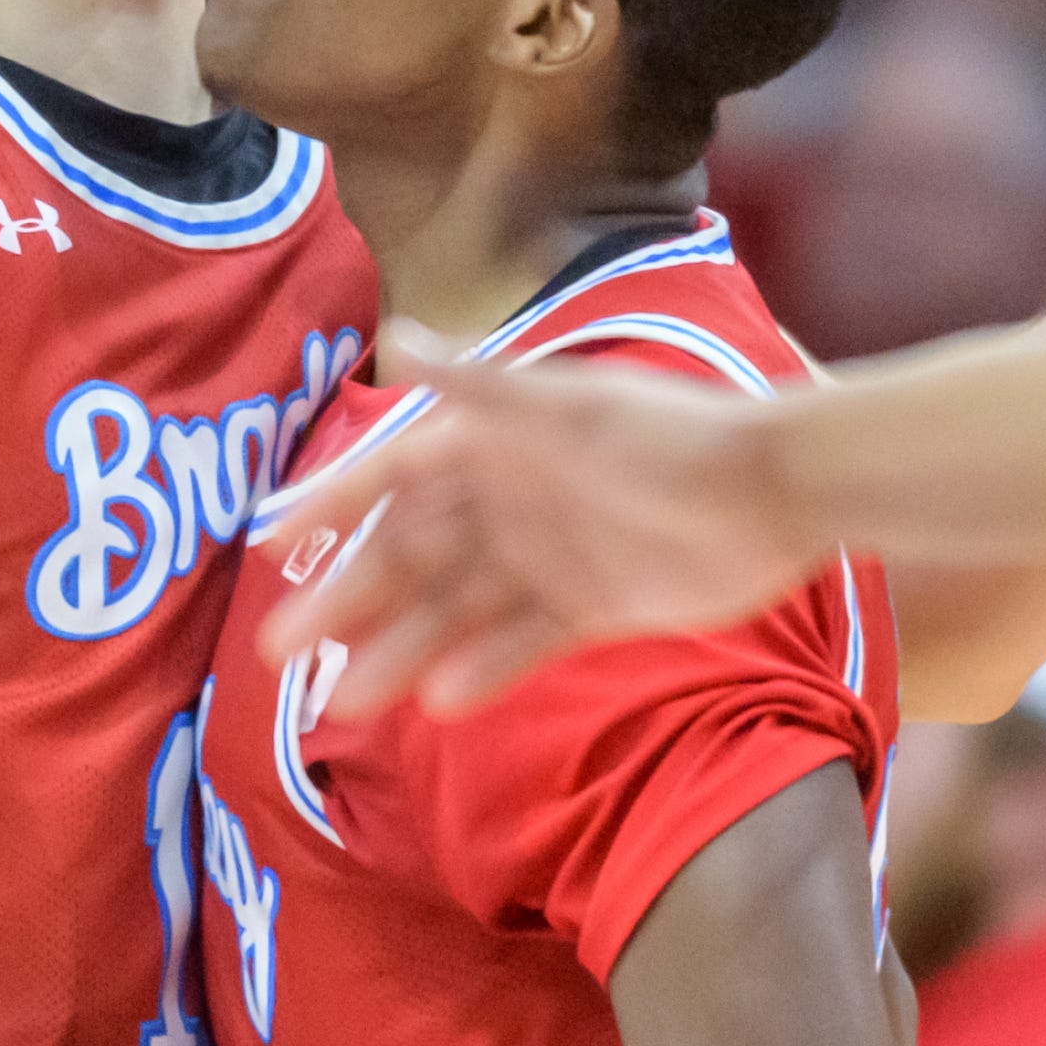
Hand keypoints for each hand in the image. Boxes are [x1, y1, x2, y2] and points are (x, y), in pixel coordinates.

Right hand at [254, 351, 820, 717]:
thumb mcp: (569, 409)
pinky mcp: (590, 607)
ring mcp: (546, 557)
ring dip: (399, 651)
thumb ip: (482, 387)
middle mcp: (509, 501)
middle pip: (409, 557)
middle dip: (345, 600)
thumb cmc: (669, 435)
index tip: (271, 545)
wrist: (774, 491)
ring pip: (453, 611)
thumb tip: (393, 341)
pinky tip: (438, 704)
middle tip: (282, 652)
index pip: (391, 475)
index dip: (331, 505)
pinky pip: (519, 644)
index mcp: (494, 445)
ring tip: (344, 704)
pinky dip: (482, 670)